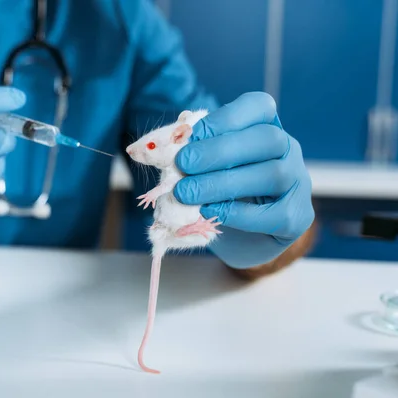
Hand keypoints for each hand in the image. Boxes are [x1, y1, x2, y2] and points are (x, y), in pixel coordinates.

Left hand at [173, 92, 314, 268]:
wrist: (242, 238)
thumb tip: (152, 147)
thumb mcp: (201, 167)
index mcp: (265, 127)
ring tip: (186, 193)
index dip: (225, 118)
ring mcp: (298, 182)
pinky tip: (209, 212)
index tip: (191, 135)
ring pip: (271, 175)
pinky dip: (237, 213)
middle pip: (266, 139)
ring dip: (222, 183)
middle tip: (183, 164)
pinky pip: (273, 213)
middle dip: (219, 151)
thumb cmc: (219, 192)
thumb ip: (187, 154)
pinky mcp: (297, 216)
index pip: (259, 106)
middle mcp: (288, 149)